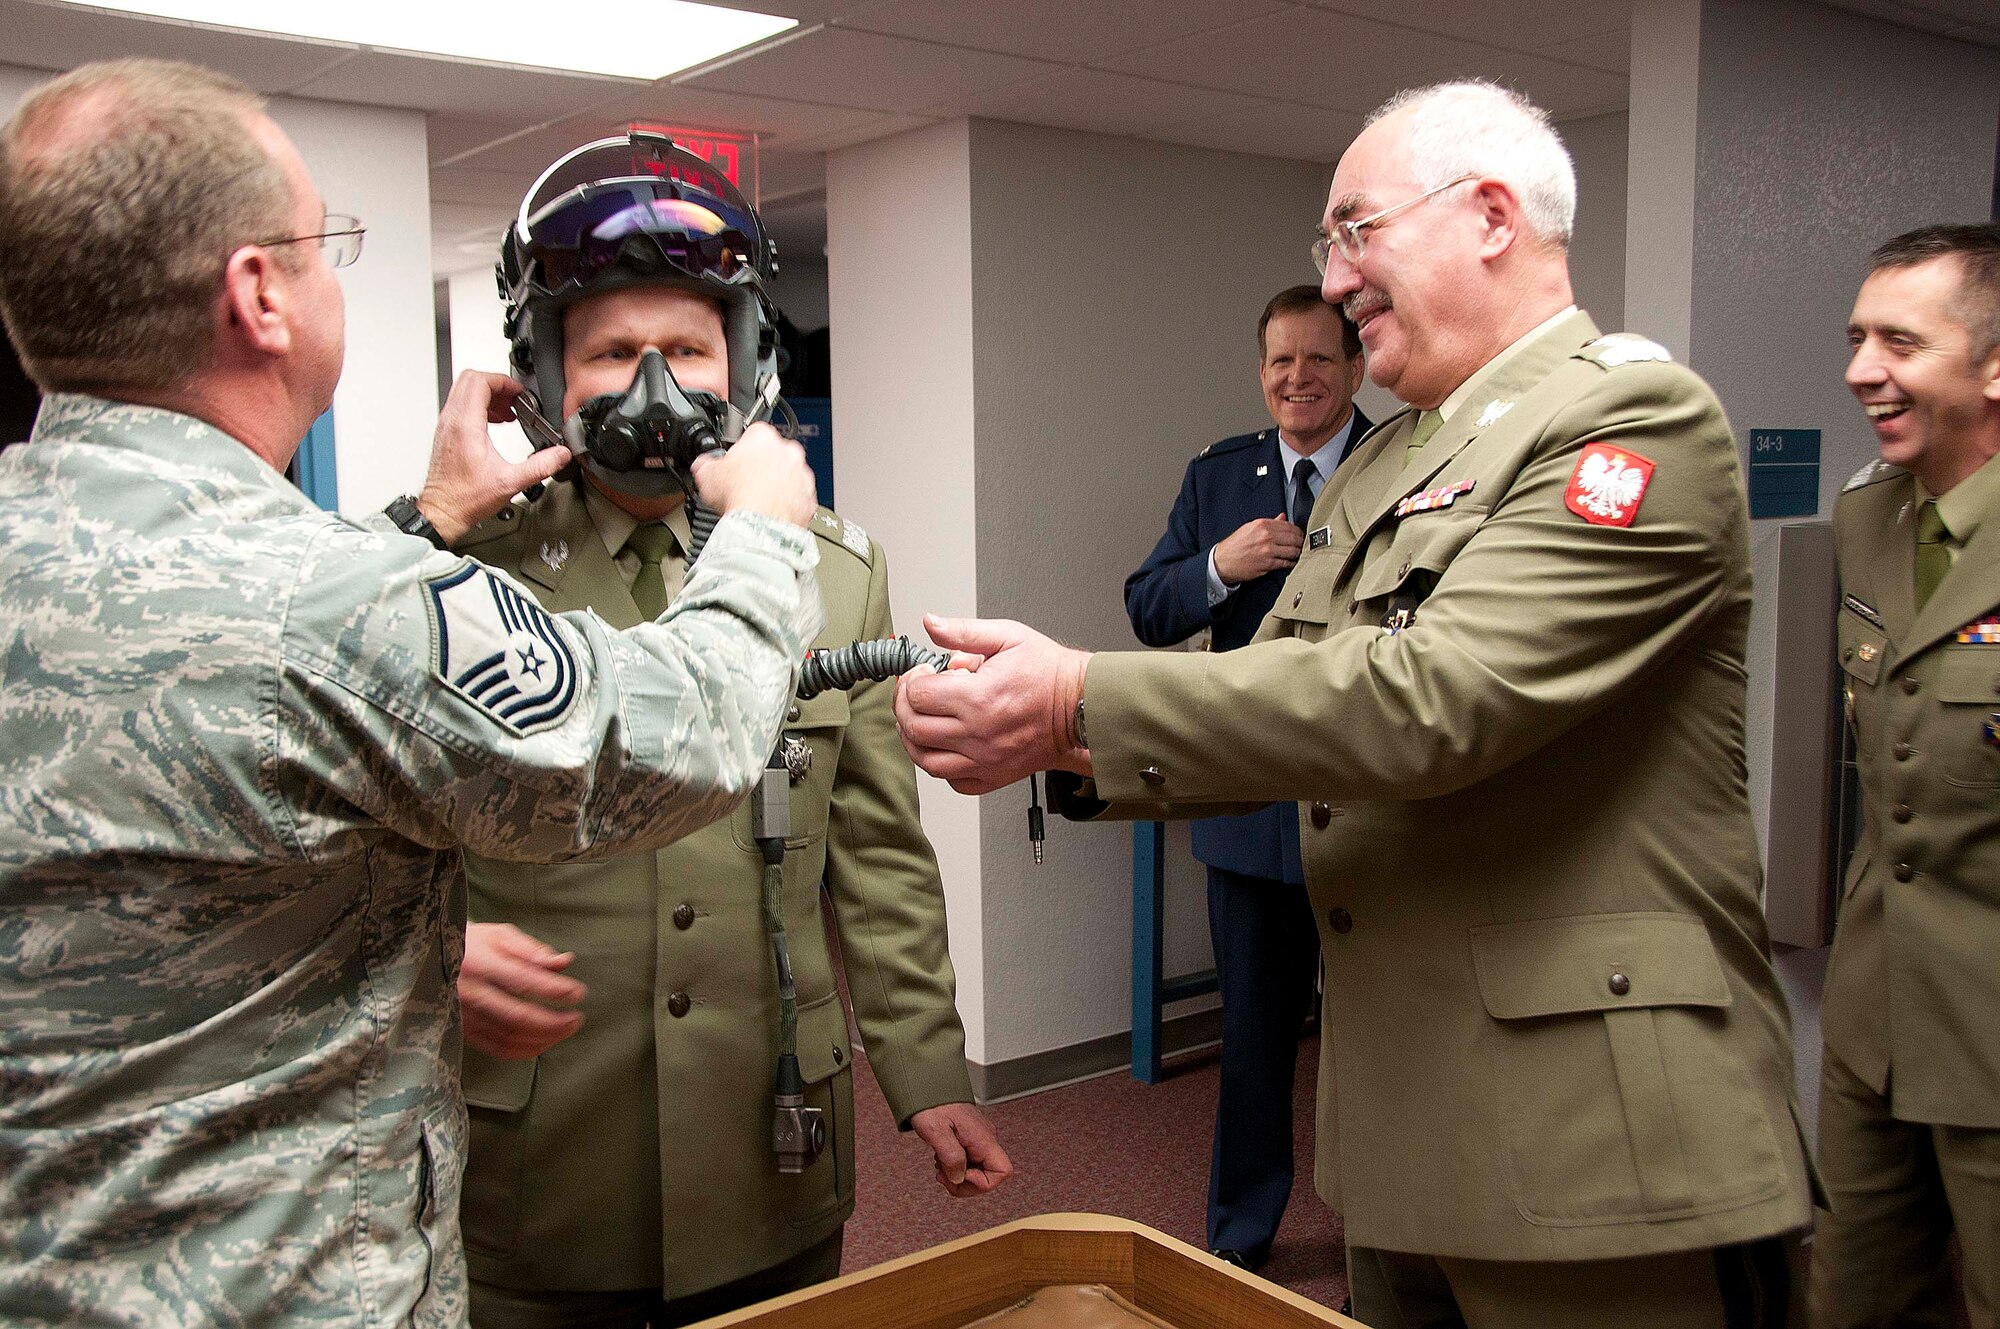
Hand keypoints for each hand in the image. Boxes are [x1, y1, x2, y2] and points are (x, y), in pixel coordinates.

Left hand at [417, 371, 572, 544]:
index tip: (518, 393)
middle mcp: (451, 421)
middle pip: (469, 379)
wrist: (443, 512)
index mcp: (466, 425)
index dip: (503, 381)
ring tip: (507, 411)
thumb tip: (560, 454)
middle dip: (496, 384)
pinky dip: (479, 406)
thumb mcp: (510, 482)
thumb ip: (540, 466)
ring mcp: (446, 426)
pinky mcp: (446, 433)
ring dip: (487, 394)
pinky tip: (495, 423)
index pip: (480, 381)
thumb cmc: (465, 498)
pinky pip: (460, 406)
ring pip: (463, 391)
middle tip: (514, 398)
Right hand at [458, 922, 586, 1059]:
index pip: (523, 981)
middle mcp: (470, 993)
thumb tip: (565, 962)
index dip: (555, 990)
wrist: (429, 959)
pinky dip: (524, 1050)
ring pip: (509, 1037)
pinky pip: (496, 1049)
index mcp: (480, 964)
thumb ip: (532, 950)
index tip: (579, 993)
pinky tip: (544, 1043)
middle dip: (553, 1022)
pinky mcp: (461, 1032)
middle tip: (577, 1019)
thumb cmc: (471, 943)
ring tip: (566, 1029)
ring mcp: (464, 1017)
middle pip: (518, 1016)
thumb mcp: (500, 935)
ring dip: (544, 1038)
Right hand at [690, 422, 815, 527]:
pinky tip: (771, 513)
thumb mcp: (706, 474)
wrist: (760, 524)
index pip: (752, 434)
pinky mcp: (809, 498)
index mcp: (763, 437)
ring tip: (758, 501)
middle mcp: (788, 452)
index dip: (741, 450)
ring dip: (777, 486)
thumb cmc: (739, 495)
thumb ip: (705, 464)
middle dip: (763, 467)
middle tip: (746, 483)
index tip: (736, 462)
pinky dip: (788, 505)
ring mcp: (802, 475)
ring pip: (789, 476)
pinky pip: (798, 499)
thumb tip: (701, 466)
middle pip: (774, 454)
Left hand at [895, 615, 1089, 794]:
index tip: (923, 673)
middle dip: (905, 706)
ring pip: (926, 760)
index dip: (913, 679)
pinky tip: (944, 745)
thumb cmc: (1048, 672)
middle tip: (915, 693)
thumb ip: (964, 632)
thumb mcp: (1008, 637)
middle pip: (914, 727)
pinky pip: (953, 781)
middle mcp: (978, 734)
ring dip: (913, 739)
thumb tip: (930, 624)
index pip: (918, 695)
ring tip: (920, 719)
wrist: (1080, 705)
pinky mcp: (994, 776)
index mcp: (979, 698)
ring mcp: (985, 760)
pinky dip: (940, 766)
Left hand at [909, 1103, 1011, 1196]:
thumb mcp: (936, 1131)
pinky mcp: (970, 1139)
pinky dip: (954, 1166)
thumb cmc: (932, 1103)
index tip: (961, 1175)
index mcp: (982, 1138)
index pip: (1002, 1171)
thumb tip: (959, 1178)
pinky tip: (942, 1158)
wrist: (927, 1087)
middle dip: (965, 1183)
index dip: (982, 1183)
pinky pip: (969, 1161)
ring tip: (940, 1163)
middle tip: (944, 1175)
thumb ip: (951, 1157)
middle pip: (989, 1176)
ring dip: (957, 1174)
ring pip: (978, 1171)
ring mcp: (978, 1139)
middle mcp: (985, 1139)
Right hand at [1211, 513, 1302, 584]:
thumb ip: (1269, 523)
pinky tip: (1291, 562)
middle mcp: (1266, 536)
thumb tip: (1283, 517)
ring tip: (1297, 553)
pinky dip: (1291, 563)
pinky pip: (1286, 563)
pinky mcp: (1268, 564)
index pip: (1289, 526)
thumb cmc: (1235, 545)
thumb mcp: (1250, 528)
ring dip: (1297, 553)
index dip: (1297, 531)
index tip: (1299, 534)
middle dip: (1300, 542)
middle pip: (1294, 538)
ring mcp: (1268, 551)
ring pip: (1293, 551)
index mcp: (1263, 525)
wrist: (1223, 561)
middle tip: (1301, 544)